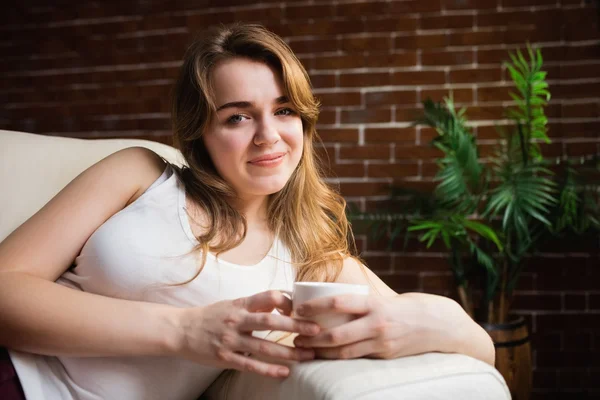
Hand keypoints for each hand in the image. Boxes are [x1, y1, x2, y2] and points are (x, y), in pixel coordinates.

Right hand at [176, 290, 320, 377]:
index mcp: (240, 304)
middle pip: (270, 322)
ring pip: (264, 347)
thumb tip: (281, 301)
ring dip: (288, 352)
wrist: (180, 330)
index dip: (286, 301)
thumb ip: (255, 304)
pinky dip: (269, 370)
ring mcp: (230, 340)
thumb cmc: (211, 316)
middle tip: (316, 331)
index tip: (301, 309)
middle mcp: (236, 320)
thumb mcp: (232, 304)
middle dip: (296, 327)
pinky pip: (250, 365)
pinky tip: (285, 372)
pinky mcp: (225, 358)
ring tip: (307, 356)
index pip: (267, 297)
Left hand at [292, 293, 465, 359]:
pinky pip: (357, 358)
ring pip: (344, 351)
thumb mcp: (382, 299)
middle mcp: (377, 323)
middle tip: (294, 338)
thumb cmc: (405, 306)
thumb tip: (331, 302)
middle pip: (337, 334)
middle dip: (312, 338)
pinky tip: (326, 358)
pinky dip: (339, 358)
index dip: (315, 307)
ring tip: (304, 351)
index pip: (338, 303)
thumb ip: (361, 303)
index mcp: (374, 303)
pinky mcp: (385, 356)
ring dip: (321, 352)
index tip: (298, 308)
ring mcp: (381, 342)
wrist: (439, 324)